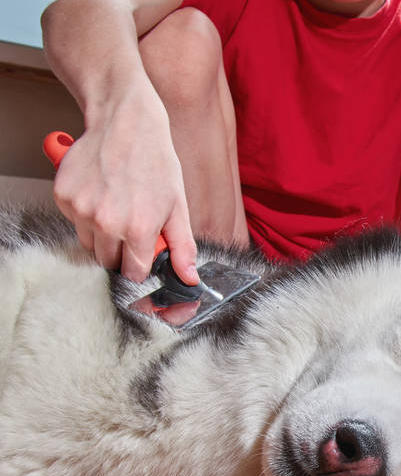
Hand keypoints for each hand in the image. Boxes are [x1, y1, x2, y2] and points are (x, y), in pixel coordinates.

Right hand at [52, 89, 198, 284]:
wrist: (125, 122)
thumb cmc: (155, 162)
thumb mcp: (177, 206)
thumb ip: (183, 247)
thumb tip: (190, 278)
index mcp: (138, 229)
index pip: (133, 273)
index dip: (140, 265)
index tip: (143, 253)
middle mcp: (106, 222)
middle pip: (108, 261)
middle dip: (121, 250)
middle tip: (131, 223)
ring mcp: (81, 209)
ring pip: (89, 242)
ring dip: (101, 232)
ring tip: (117, 203)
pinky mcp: (63, 196)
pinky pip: (73, 220)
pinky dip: (85, 212)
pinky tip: (101, 191)